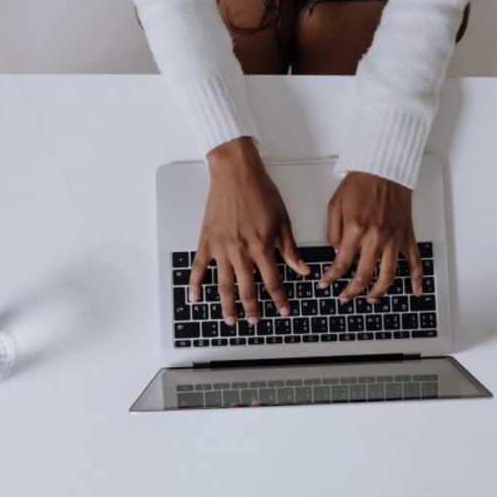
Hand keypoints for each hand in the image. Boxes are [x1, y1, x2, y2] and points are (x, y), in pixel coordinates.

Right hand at [189, 137, 309, 325]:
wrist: (235, 173)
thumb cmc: (259, 192)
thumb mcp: (282, 220)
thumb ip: (290, 249)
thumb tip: (302, 269)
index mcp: (261, 247)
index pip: (272, 281)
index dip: (279, 299)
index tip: (284, 311)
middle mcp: (240, 251)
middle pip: (246, 289)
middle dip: (252, 309)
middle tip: (255, 322)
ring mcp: (221, 248)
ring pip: (223, 285)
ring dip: (227, 305)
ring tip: (230, 320)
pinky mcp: (206, 241)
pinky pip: (199, 267)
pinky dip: (195, 284)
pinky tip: (195, 298)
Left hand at [318, 172, 423, 302]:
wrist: (385, 168)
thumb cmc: (361, 182)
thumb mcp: (335, 204)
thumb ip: (333, 232)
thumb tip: (336, 253)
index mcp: (356, 230)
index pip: (341, 263)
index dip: (331, 278)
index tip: (326, 284)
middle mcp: (376, 237)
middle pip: (364, 275)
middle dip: (351, 291)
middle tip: (344, 297)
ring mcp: (394, 239)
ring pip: (388, 275)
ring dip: (378, 292)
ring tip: (370, 299)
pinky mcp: (406, 235)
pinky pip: (414, 261)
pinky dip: (416, 279)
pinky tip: (415, 291)